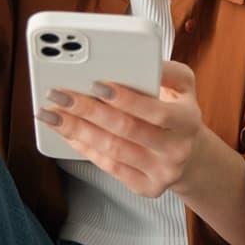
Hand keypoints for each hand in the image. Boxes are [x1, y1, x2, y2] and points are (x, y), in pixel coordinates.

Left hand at [36, 61, 205, 197]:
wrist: (190, 154)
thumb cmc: (178, 112)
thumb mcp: (182, 85)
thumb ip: (166, 70)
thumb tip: (140, 57)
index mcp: (187, 120)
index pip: (154, 110)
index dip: (124, 98)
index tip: (95, 84)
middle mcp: (177, 149)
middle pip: (126, 130)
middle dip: (88, 111)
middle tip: (60, 95)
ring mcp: (162, 172)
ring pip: (112, 150)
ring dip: (78, 130)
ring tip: (54, 114)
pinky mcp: (146, 187)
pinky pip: (109, 167)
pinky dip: (85, 148)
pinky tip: (68, 133)